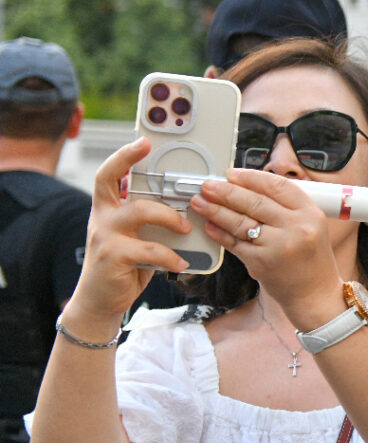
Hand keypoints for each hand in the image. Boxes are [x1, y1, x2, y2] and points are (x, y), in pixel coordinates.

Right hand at [64, 138, 191, 326]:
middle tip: (165, 163)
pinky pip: (150, 249)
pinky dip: (171, 256)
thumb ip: (152, 221)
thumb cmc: (126, 265)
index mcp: (109, 209)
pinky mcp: (113, 257)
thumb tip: (191, 206)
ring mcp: (105, 236)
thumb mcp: (138, 237)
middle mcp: (102, 217)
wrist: (101, 301)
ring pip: (139, 211)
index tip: (143, 141)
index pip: (109, 174)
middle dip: (133, 165)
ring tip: (185, 227)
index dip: (124, 155)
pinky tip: (181, 263)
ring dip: (169, 217)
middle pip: (111, 181)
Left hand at [190, 168, 342, 321]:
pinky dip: (219, 233)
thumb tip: (246, 189)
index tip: (232, 173)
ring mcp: (278, 246)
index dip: (251, 177)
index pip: (277, 186)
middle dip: (227, 191)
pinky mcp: (261, 262)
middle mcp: (296, 227)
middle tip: (208, 185)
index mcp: (310, 213)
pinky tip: (209, 225)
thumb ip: (284, 208)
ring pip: (241, 222)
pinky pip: (234, 243)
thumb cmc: (310, 259)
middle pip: (255, 202)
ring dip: (216, 210)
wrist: (315, 294)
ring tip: (200, 202)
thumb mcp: (310, 226)